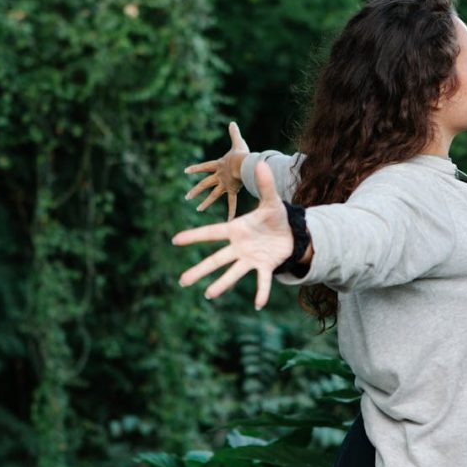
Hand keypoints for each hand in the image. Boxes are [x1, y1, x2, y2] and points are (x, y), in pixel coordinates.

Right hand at [173, 160, 291, 309]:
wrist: (291, 232)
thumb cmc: (275, 217)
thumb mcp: (272, 201)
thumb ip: (265, 185)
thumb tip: (260, 162)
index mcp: (236, 230)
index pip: (211, 233)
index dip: (194, 236)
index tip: (175, 240)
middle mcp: (239, 247)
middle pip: (216, 259)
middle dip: (199, 270)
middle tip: (182, 281)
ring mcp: (250, 259)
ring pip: (233, 273)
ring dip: (221, 284)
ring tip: (209, 295)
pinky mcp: (264, 267)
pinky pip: (261, 281)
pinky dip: (261, 292)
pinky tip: (258, 305)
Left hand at [184, 121, 248, 219]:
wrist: (243, 164)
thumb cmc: (241, 153)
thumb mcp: (238, 142)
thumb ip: (234, 133)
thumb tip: (232, 122)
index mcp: (218, 165)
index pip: (204, 167)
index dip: (195, 168)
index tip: (185, 171)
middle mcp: (219, 176)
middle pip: (204, 184)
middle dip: (196, 190)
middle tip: (187, 197)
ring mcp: (224, 184)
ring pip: (213, 195)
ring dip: (206, 202)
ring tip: (198, 209)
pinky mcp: (232, 190)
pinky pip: (231, 202)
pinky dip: (231, 212)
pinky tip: (228, 221)